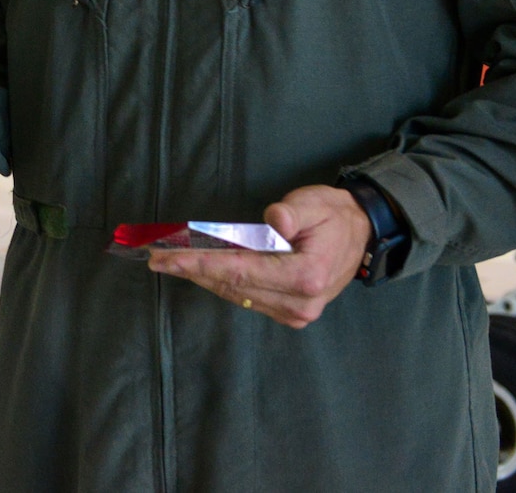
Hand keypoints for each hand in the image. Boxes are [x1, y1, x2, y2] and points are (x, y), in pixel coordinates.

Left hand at [146, 184, 372, 328]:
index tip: (168, 258)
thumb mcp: (317, 203)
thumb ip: (293, 212)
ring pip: (235, 294)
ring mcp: (295, 312)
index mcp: (307, 275)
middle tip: (155, 256)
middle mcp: (300, 302)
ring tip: (168, 259)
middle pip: (232, 286)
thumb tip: (273, 221)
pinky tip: (197, 268)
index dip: (202, 263)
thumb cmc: (333, 215)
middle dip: (191, 270)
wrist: (360, 235)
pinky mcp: (289, 313)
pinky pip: (245, 296)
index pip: (242, 270)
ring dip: (200, 276)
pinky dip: (219, 281)